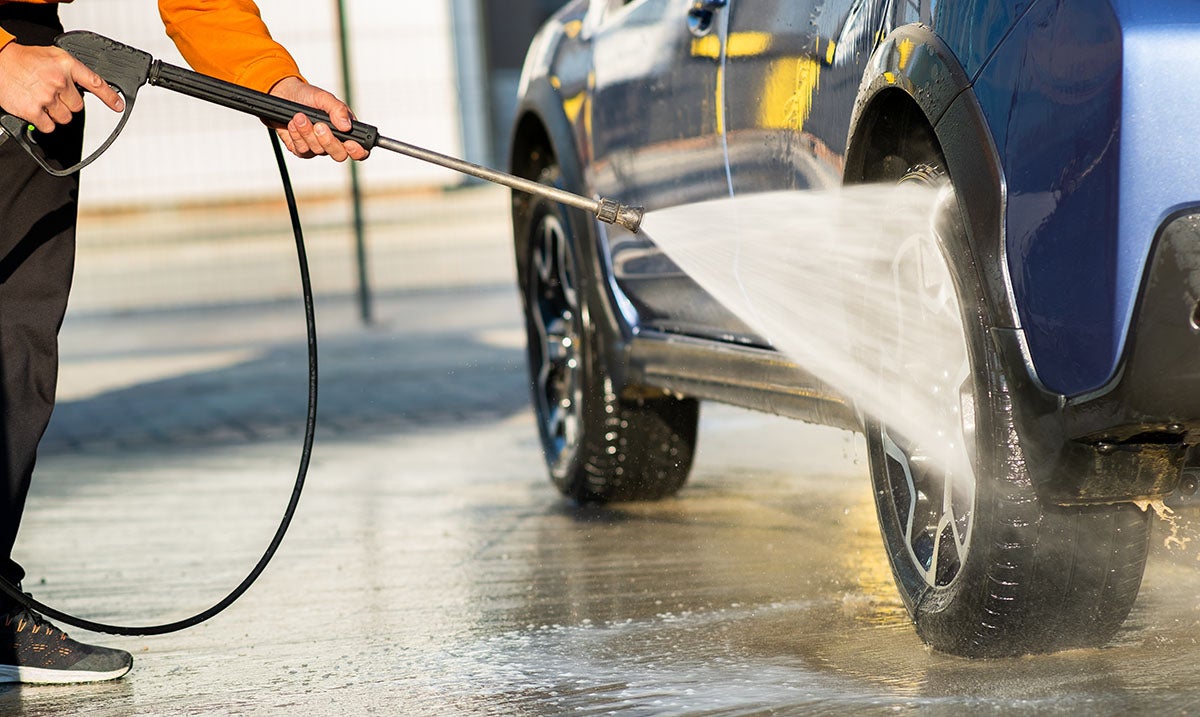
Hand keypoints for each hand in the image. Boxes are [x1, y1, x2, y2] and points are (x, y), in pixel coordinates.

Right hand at [0, 42, 123, 132]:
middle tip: (52, 94)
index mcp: (66, 65)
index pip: (96, 82)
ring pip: (65, 118)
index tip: (118, 106)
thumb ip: (71, 71)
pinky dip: (44, 122)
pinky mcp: (33, 111)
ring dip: (55, 113)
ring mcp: (46, 97)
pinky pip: (49, 126)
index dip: (110, 96)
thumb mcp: (53, 57)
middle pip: (78, 107)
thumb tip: (86, 88)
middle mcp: (59, 81)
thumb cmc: (24, 59)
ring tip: (41, 99)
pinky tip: (35, 109)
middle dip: (67, 103)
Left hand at [268, 77, 368, 161]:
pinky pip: (302, 150)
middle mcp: (334, 142)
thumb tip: (346, 126)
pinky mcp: (302, 150)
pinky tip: (292, 124)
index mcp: (346, 130)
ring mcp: (318, 148)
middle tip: (318, 125)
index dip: (358, 151)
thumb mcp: (324, 97)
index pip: (360, 150)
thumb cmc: (308, 96)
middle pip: (339, 154)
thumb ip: (337, 109)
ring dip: (307, 133)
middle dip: (328, 140)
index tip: (349, 144)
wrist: (284, 96)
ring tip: (299, 116)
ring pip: (318, 150)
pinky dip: (296, 136)